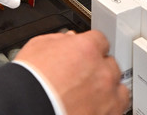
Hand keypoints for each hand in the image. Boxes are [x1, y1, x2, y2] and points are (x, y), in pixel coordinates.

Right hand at [14, 30, 129, 114]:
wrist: (27, 105)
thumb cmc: (29, 80)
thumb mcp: (38, 47)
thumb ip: (58, 40)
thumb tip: (66, 40)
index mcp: (86, 49)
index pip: (100, 40)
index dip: (91, 47)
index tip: (86, 53)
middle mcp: (101, 71)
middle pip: (110, 64)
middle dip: (98, 68)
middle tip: (83, 76)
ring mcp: (107, 95)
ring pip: (119, 87)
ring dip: (108, 88)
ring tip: (91, 94)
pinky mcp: (108, 114)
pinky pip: (119, 108)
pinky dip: (109, 108)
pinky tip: (95, 107)